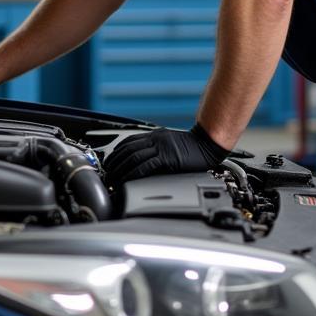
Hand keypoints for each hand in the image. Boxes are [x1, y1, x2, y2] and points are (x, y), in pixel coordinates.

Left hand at [105, 124, 230, 185]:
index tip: (109, 162)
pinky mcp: (168, 157)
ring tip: (114, 179)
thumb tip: (142, 162)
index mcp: (155, 135)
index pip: (129, 142)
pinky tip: (128, 179)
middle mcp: (155, 139)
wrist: (207, 144)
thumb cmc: (192, 147)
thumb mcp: (170, 144)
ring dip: (121, 169)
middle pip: (128, 149)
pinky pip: (147, 165)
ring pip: (134, 157)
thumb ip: (157, 149)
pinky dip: (134, 173)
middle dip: (115, 162)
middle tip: (107, 173)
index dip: (116, 153)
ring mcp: (161, 147)